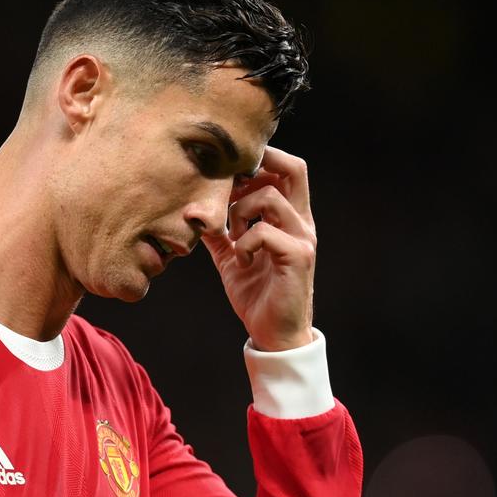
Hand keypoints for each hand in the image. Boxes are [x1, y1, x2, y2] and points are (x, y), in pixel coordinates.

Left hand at [201, 146, 316, 351]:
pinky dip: (244, 242)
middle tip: (232, 189)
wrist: (274, 334)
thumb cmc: (257, 295)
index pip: (286, 169)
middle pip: (294, 168)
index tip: (230, 179)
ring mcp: (303, 238)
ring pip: (270, 197)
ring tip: (233, 236)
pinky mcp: (298, 257)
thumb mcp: (232, 257)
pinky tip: (241, 261)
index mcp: (290, 217)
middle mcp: (301, 222)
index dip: (259, 162)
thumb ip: (219, 233)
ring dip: (240, 211)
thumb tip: (194, 213)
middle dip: (259, 167)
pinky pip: (264, 232)